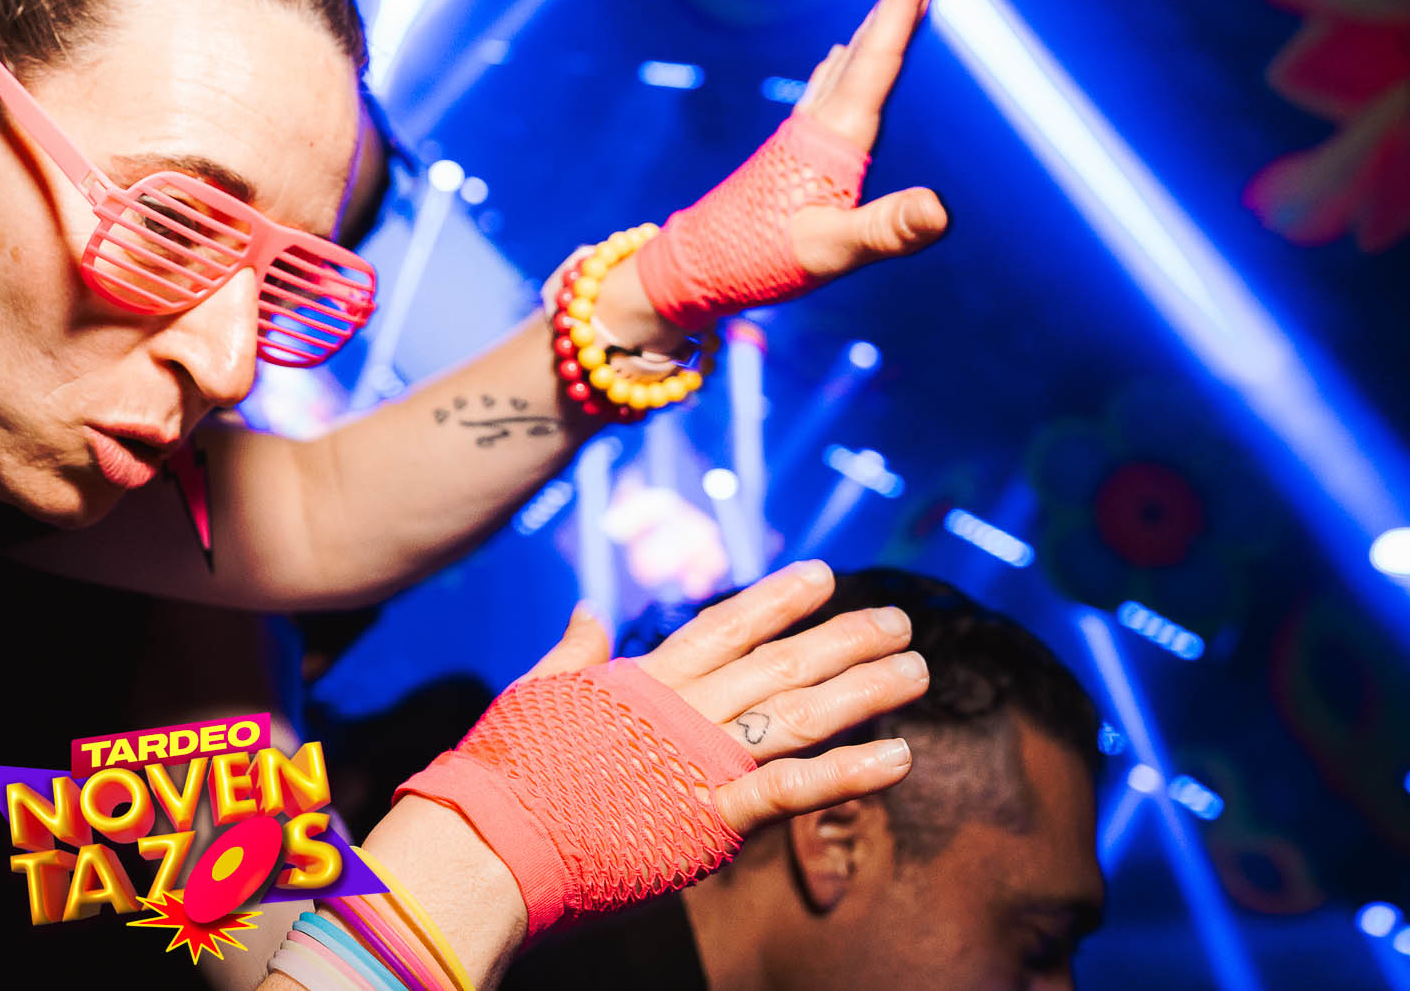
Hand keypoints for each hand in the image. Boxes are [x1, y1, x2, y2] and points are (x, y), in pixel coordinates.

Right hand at [518, 559, 921, 835]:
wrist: (492, 835)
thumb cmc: (507, 771)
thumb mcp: (536, 694)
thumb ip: (574, 652)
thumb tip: (589, 609)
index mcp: (642, 682)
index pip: (724, 626)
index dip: (776, 599)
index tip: (822, 574)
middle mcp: (681, 710)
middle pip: (778, 663)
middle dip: (843, 638)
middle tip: (899, 620)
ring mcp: (697, 759)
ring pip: (797, 712)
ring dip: (863, 689)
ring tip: (917, 670)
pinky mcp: (707, 815)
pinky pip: (791, 788)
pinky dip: (849, 772)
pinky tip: (899, 756)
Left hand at [787, 0, 949, 278]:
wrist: (695, 266)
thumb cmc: (761, 259)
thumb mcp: (832, 249)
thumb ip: (887, 228)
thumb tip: (941, 209)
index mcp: (836, 137)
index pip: (879, 58)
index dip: (905, 5)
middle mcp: (819, 125)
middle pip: (866, 49)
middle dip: (899, 1)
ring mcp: (801, 135)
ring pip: (846, 66)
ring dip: (875, 28)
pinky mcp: (790, 151)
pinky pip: (827, 91)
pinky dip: (846, 65)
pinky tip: (839, 60)